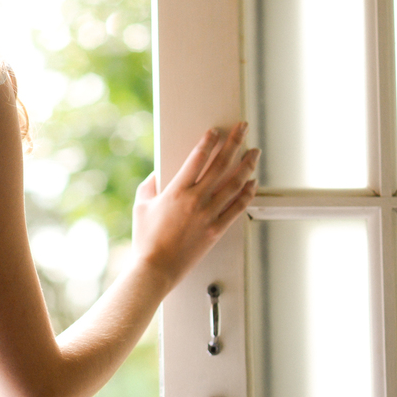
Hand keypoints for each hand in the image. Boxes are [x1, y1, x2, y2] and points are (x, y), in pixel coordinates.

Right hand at [131, 122, 258, 289]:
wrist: (156, 268)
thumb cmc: (146, 239)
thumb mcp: (141, 206)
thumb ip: (149, 186)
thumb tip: (157, 174)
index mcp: (176, 191)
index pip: (197, 158)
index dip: (208, 142)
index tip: (215, 131)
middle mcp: (196, 200)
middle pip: (221, 164)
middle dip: (234, 142)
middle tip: (242, 129)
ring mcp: (209, 215)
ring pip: (235, 183)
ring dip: (247, 165)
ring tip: (254, 153)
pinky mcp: (217, 229)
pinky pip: (238, 207)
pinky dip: (248, 193)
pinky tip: (253, 183)